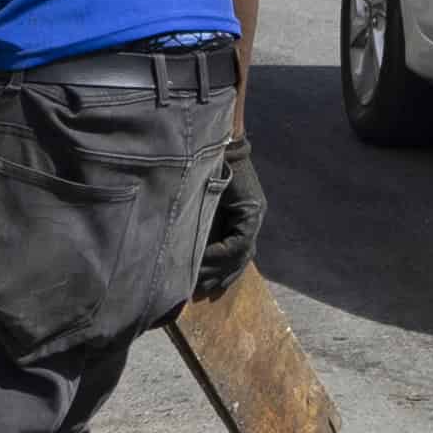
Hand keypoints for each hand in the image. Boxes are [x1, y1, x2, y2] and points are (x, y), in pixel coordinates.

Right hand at [196, 125, 265, 301]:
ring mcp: (254, 215)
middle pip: (240, 259)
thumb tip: (178, 247)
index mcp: (241, 216)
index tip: (201, 285)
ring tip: (197, 281)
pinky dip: (219, 255)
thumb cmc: (201, 167)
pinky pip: (238, 243)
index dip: (220, 271)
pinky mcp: (252, 211)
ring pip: (240, 255)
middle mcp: (252, 218)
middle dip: (220, 277)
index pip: (235, 254)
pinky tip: (201, 261)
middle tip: (200, 292)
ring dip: (217, 269)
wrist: (217, 141)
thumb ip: (195, 222)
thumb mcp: (197, 201)